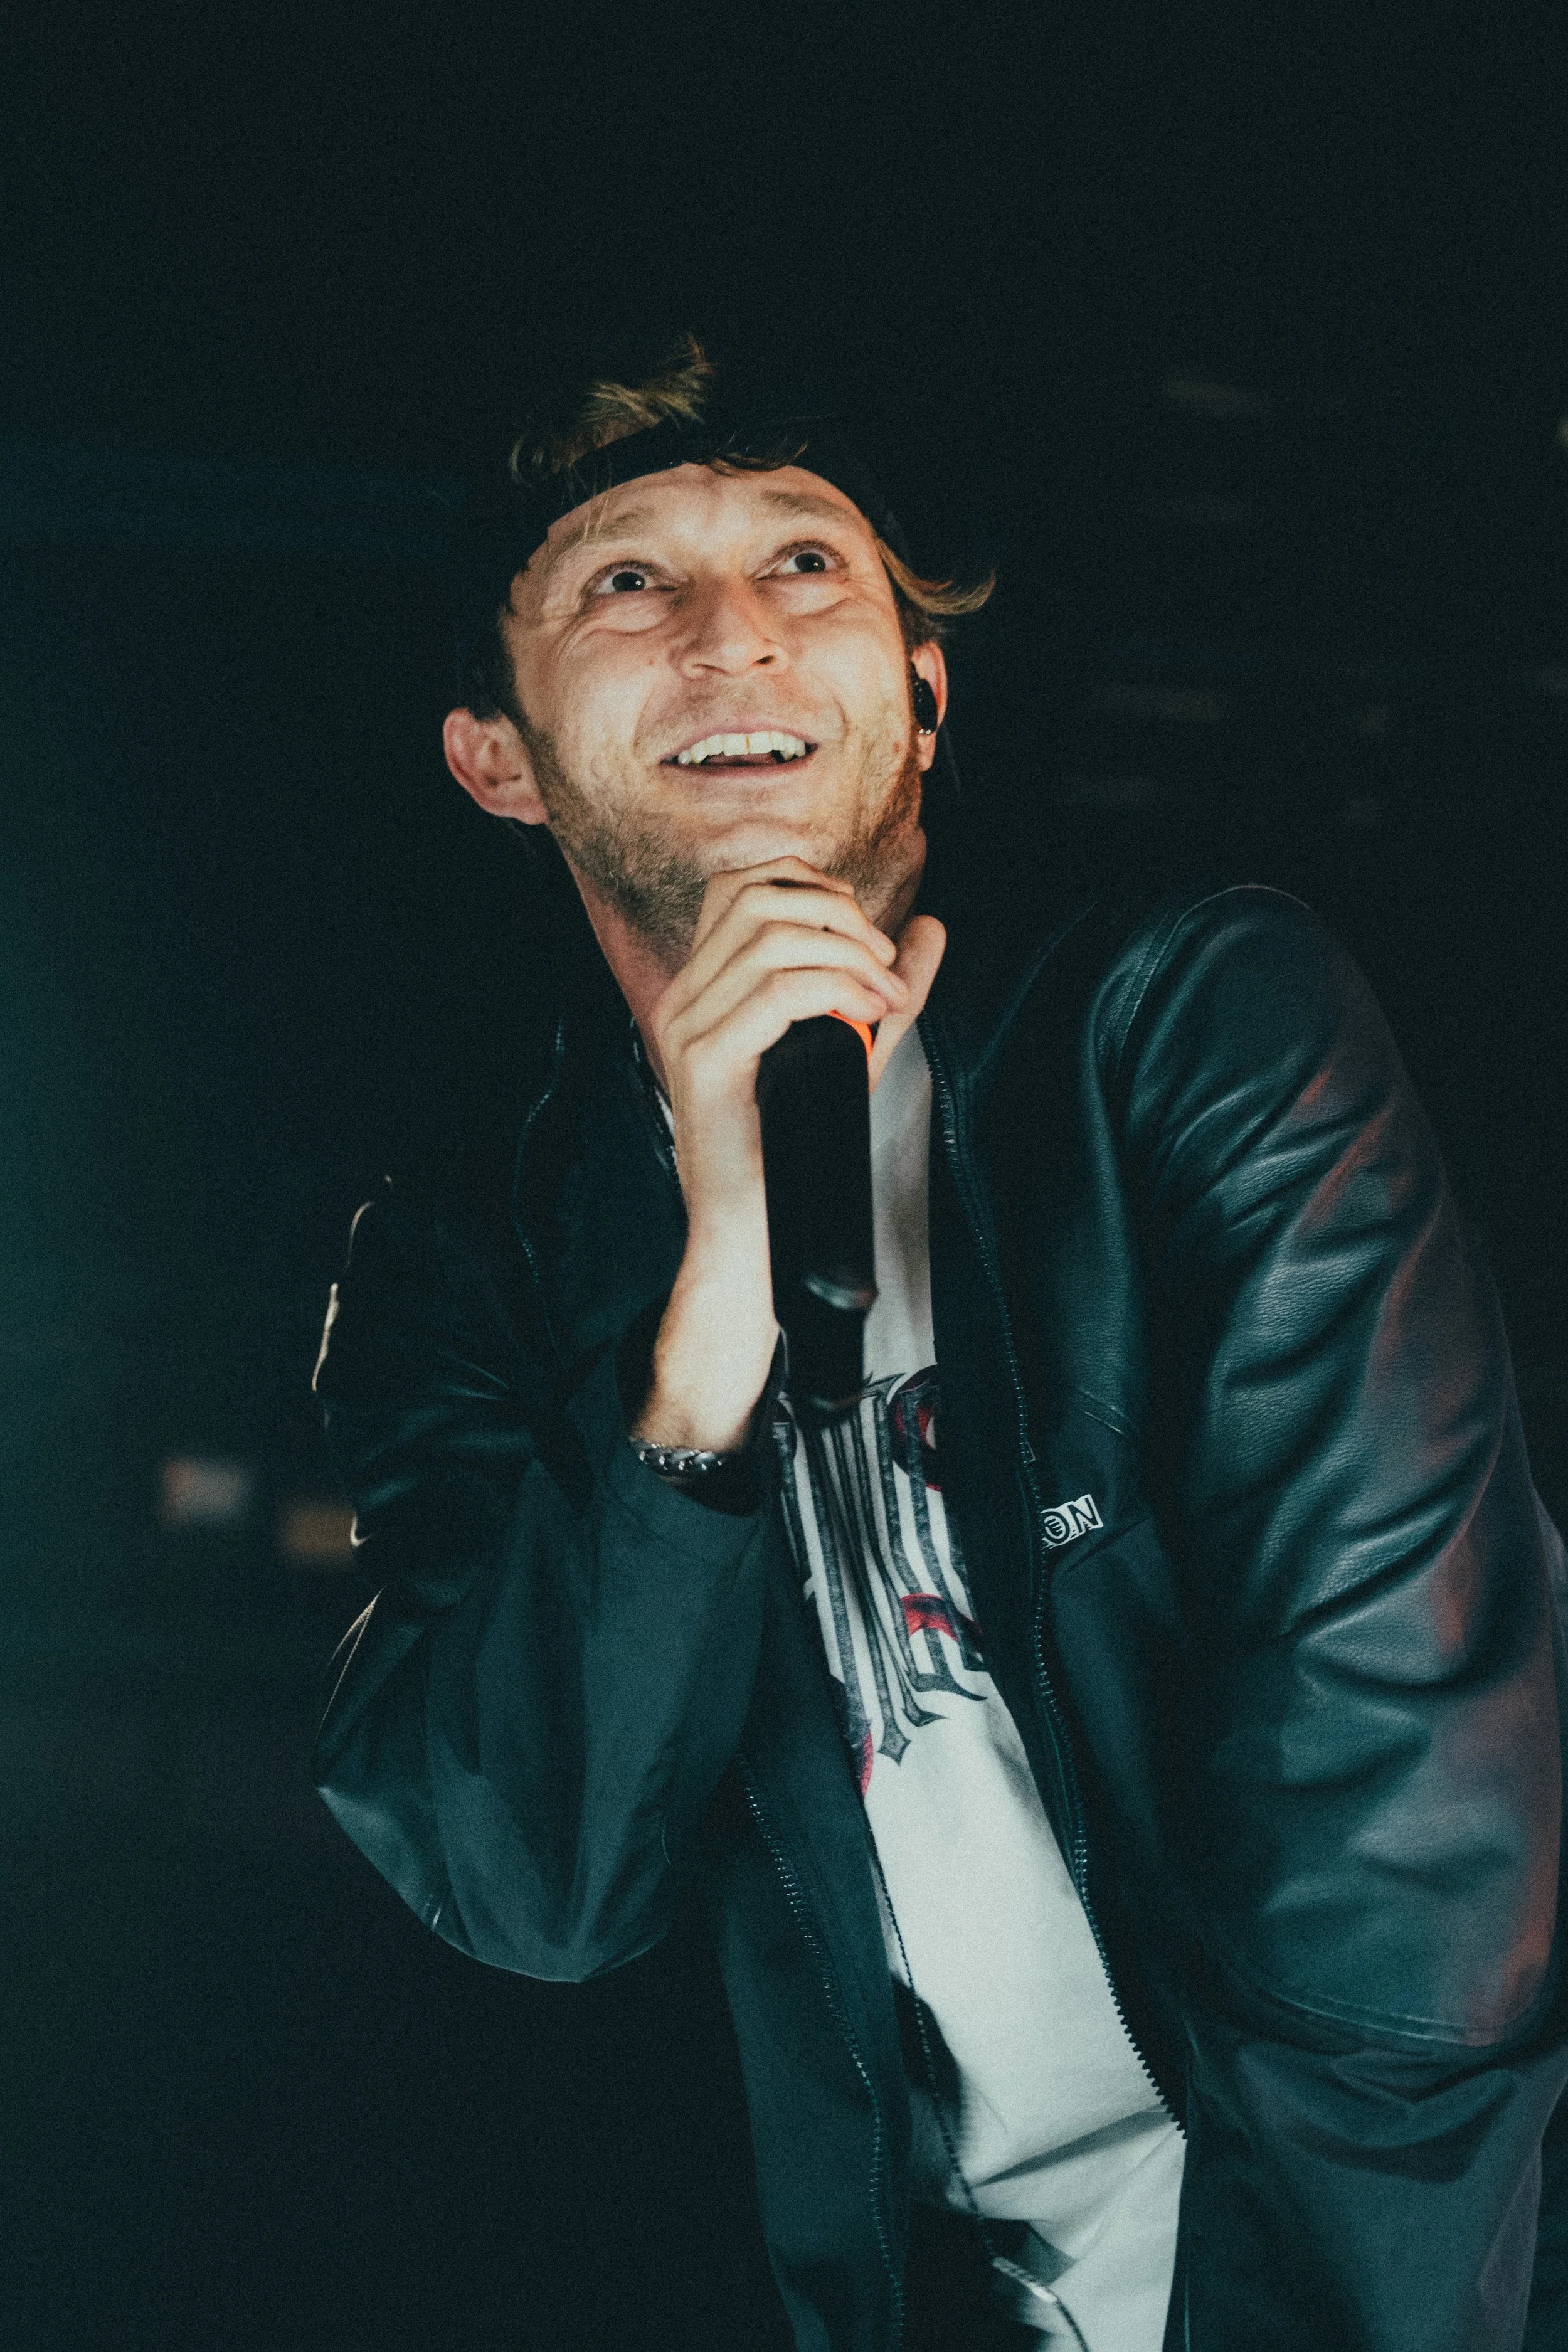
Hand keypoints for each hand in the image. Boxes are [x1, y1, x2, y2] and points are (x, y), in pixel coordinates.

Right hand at [631, 858, 942, 1455]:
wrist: (758, 1238)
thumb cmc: (794, 1153)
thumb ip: (884, 991)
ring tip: (882, 995)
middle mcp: (686, 999)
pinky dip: (835, 988)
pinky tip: (868, 1014)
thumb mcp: (848, 1051)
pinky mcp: (707, 1063)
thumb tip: (928, 929)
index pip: (743, 886)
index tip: (868, 937)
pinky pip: (775, 990)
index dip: (814, 886)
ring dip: (845, 952)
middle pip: (756, 894)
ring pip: (768, 934)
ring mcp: (689, 1028)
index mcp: (705, 988)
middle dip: (838, 913)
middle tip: (884, 965)